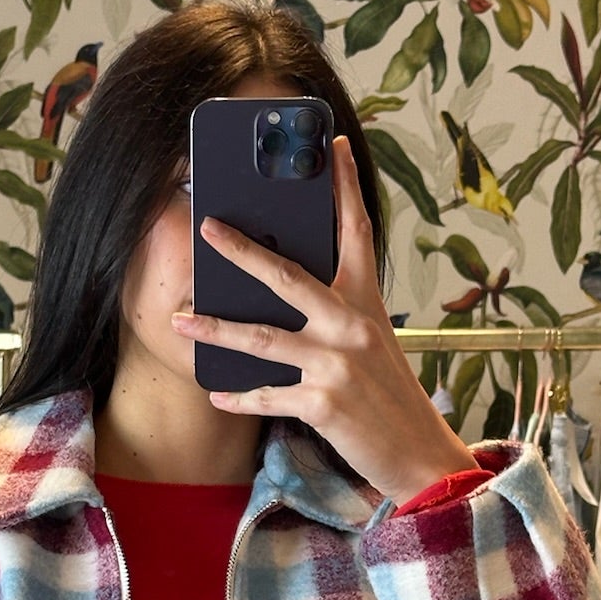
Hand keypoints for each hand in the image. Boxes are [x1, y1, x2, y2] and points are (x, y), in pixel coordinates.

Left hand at [170, 136, 479, 505]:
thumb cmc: (390, 397)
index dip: (345, 185)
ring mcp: (336, 363)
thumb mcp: (372, 343)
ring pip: (261, 337)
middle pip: (286, 275)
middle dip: (241, 249)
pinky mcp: (322, 402)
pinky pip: (266, 394)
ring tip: (180, 318)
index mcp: (366, 301)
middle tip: (207, 226)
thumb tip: (285, 293)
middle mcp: (351, 324)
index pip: (357, 230)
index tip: (334, 145)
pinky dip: (239, 396)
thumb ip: (337, 314)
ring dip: (214, 327)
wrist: (420, 454)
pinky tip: (217, 393)